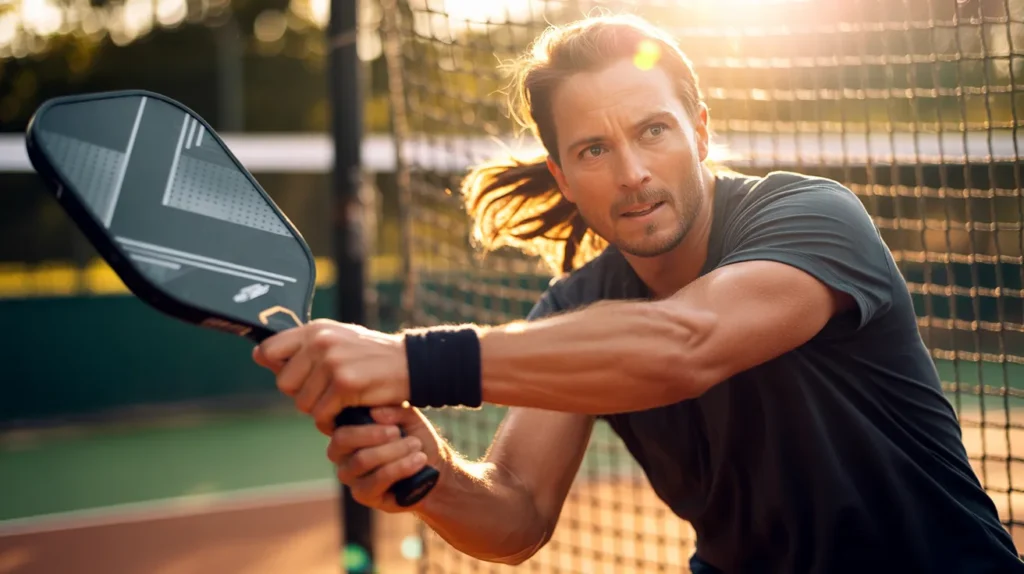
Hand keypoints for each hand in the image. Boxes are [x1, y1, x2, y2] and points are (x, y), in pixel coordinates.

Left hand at [253, 319, 410, 434]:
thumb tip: (259, 355)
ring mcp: (332, 361)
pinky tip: (347, 412)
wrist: (411, 365)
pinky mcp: (344, 383)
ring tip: (339, 402)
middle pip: (283, 383)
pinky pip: (321, 414)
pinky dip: (332, 420)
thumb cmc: (371, 357)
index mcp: (315, 329)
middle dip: (302, 394)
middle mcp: (320, 342)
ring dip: (319, 410)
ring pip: (302, 403)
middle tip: (325, 393)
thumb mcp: (337, 340)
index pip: (269, 350)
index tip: (297, 377)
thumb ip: (302, 348)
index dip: (278, 368)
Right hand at [327, 405, 445, 510]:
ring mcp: (351, 478)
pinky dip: (400, 468)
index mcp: (349, 435)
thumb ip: (395, 411)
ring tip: (416, 446)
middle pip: (343, 442)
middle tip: (403, 435)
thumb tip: (375, 413)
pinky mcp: (364, 495)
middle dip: (376, 436)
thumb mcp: (410, 419)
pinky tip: (417, 461)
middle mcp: (343, 457)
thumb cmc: (415, 440)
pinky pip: (376, 480)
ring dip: (394, 451)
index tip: (395, 428)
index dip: (366, 428)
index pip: (340, 430)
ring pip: (362, 460)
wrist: (435, 469)